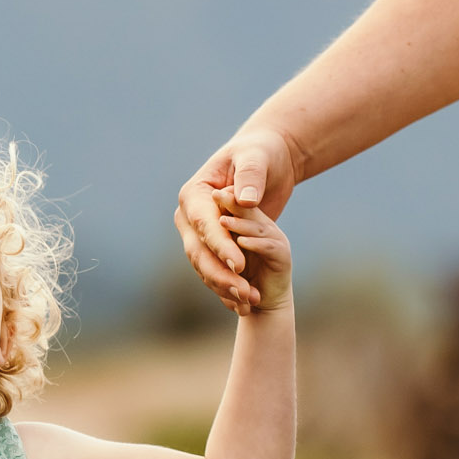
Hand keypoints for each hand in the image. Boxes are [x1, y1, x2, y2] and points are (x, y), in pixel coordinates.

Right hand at [175, 122, 301, 314]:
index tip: (240, 264)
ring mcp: (198, 235)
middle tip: (244, 291)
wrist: (268, 162)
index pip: (203, 224)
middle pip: (199, 252)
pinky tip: (245, 304)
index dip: (220, 246)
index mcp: (194, 194)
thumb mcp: (257, 158)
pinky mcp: (213, 248)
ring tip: (249, 301)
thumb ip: (250, 176)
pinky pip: (215, 272)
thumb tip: (244, 201)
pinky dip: (228, 288)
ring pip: (205, 267)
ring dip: (225, 286)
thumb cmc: (261, 154)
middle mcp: (189, 217)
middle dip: (221, 274)